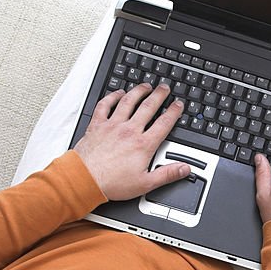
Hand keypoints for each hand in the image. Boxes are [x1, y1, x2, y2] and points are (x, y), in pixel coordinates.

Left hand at [74, 84, 191, 201]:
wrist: (86, 179)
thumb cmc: (113, 182)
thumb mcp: (146, 184)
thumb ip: (167, 174)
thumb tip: (185, 169)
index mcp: (143, 145)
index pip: (163, 124)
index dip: (173, 112)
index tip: (177, 105)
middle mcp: (129, 131)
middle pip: (148, 107)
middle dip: (159, 95)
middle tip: (164, 88)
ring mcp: (113, 125)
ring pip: (128, 102)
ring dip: (138, 91)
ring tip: (146, 86)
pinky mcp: (97, 125)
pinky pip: (105, 105)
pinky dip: (112, 96)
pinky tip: (118, 93)